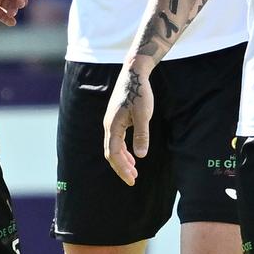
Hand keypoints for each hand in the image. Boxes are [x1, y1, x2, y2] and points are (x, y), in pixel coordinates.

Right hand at [102, 64, 153, 185]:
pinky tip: (132, 156)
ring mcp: (111, 122)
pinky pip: (116, 140)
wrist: (134, 74)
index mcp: (113, 126)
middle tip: (133, 180)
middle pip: (111, 153)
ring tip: (134, 171)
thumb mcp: (144, 114)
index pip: (113, 153)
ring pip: (113, 147)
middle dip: (121, 168)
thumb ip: (142, 135)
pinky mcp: (116, 119)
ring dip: (122, 160)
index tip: (132, 180)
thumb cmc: (140, 93)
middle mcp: (109, 125)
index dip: (122, 169)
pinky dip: (123, 151)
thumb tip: (141, 156)